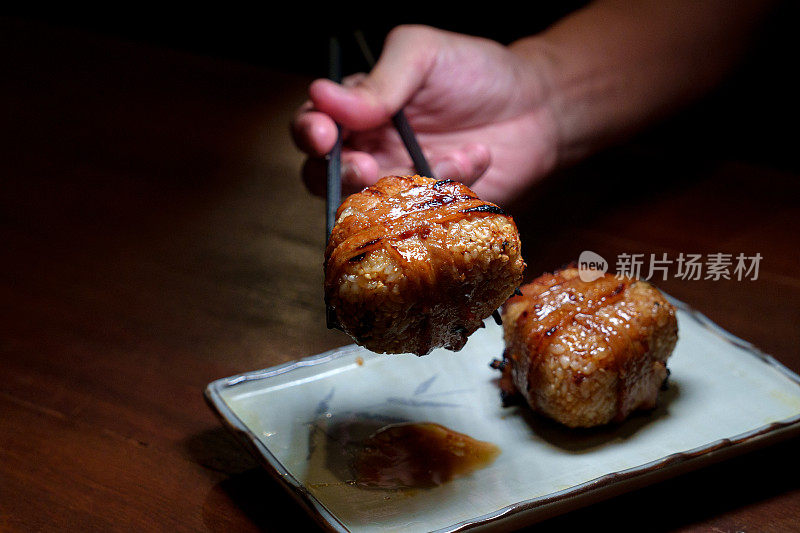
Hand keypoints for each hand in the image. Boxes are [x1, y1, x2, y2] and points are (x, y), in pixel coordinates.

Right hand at [291, 25, 558, 205]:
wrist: (537, 107)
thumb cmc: (476, 72)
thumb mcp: (424, 55)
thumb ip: (379, 80)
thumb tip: (323, 97)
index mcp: (358, 109)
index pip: (313, 125)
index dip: (311, 132)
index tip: (325, 135)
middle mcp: (370, 150)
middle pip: (325, 176)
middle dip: (340, 174)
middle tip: (367, 168)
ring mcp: (398, 186)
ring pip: (369, 205)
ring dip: (399, 188)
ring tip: (443, 161)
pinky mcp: (428, 211)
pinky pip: (419, 214)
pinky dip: (448, 186)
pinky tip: (478, 156)